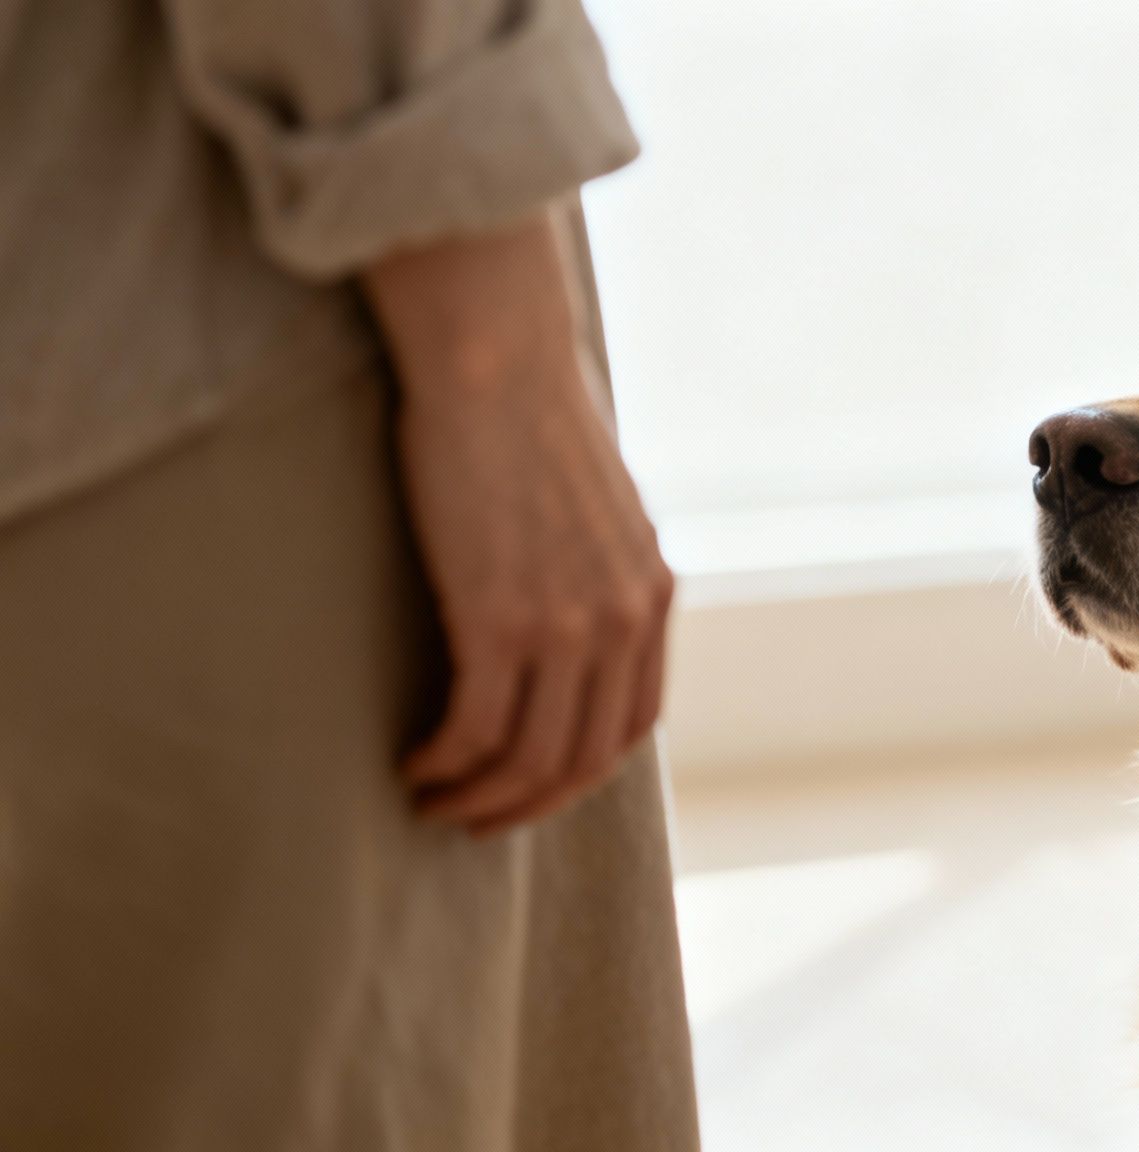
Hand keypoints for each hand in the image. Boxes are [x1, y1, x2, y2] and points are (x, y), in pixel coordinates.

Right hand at [364, 213, 673, 835]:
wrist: (497, 359)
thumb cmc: (527, 414)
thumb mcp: (598, 502)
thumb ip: (600, 567)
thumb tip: (572, 606)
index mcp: (653, 591)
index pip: (636, 722)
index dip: (582, 770)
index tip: (532, 785)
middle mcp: (625, 617)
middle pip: (586, 756)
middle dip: (529, 802)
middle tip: (474, 818)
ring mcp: (568, 624)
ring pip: (530, 756)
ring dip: (478, 795)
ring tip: (432, 800)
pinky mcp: (502, 618)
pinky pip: (477, 727)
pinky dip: (444, 761)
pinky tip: (413, 764)